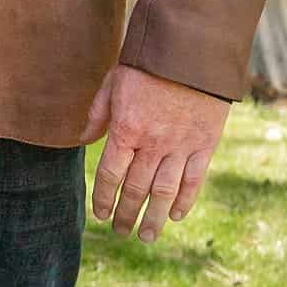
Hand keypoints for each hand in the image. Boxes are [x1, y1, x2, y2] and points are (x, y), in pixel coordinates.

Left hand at [81, 62, 228, 242]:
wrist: (191, 49)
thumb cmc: (147, 64)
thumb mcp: (113, 83)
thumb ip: (97, 114)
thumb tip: (82, 139)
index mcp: (126, 128)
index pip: (111, 174)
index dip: (104, 197)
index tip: (100, 214)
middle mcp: (153, 143)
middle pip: (136, 188)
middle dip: (126, 213)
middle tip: (120, 232)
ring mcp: (181, 146)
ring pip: (165, 192)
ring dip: (153, 217)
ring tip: (145, 236)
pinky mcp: (205, 144)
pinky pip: (194, 180)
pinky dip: (184, 201)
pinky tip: (175, 216)